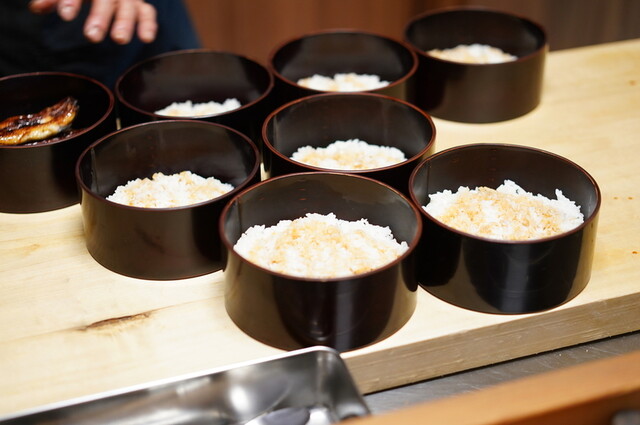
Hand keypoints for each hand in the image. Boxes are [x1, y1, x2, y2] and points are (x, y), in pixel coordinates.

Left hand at [29, 0, 157, 43]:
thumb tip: (36, 8)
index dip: (72, 1)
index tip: (65, 16)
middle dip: (100, 17)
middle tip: (92, 36)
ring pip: (129, 7)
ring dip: (125, 23)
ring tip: (119, 39)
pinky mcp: (140, 6)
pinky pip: (148, 13)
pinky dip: (148, 24)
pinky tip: (146, 38)